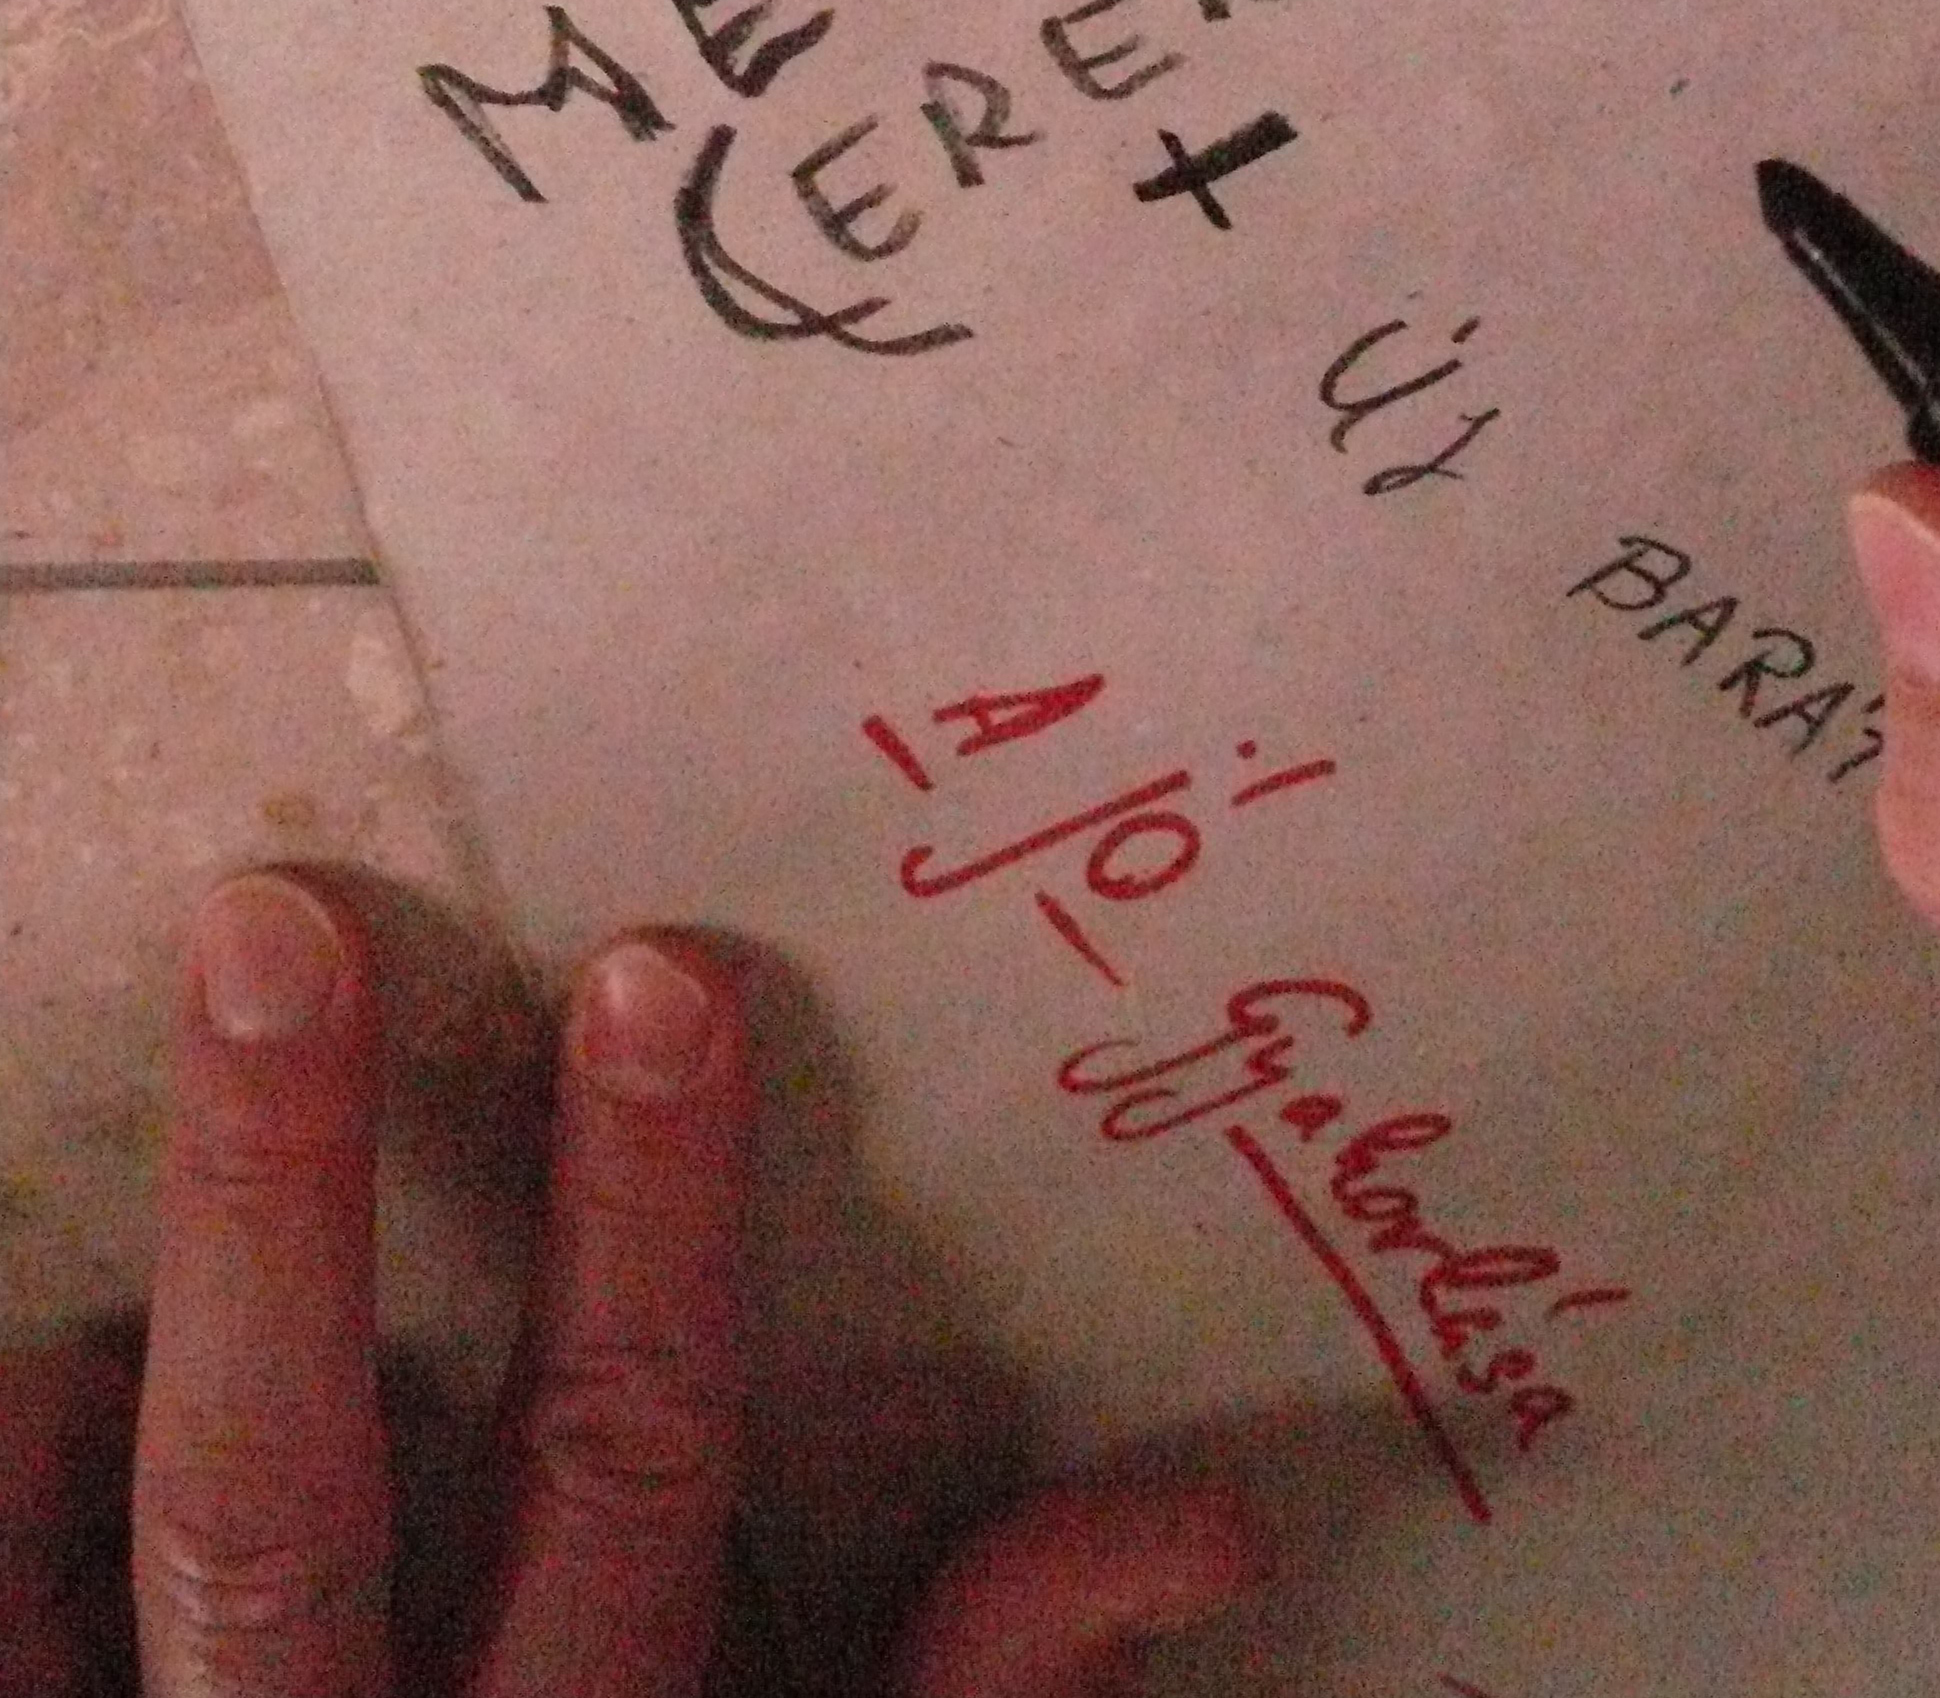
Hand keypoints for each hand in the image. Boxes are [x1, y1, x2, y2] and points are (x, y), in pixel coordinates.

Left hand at [5, 876, 1249, 1695]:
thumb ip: (976, 1686)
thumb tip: (1207, 1519)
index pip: (619, 1474)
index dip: (648, 1225)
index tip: (658, 974)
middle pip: (281, 1502)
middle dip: (280, 1201)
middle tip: (275, 929)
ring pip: (122, 1554)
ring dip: (123, 1321)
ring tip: (151, 1091)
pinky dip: (1, 1472)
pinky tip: (50, 1352)